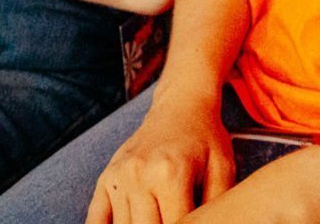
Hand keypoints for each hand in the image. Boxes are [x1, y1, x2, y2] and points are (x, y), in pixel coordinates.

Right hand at [86, 88, 233, 223]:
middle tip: (174, 219)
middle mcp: (139, 175)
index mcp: (170, 174)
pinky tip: (129, 222)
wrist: (180, 106)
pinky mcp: (105, 179)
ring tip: (158, 216)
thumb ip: (215, 206)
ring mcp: (118, 177)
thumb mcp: (223, 168)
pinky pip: (96, 221)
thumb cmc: (205, 139)